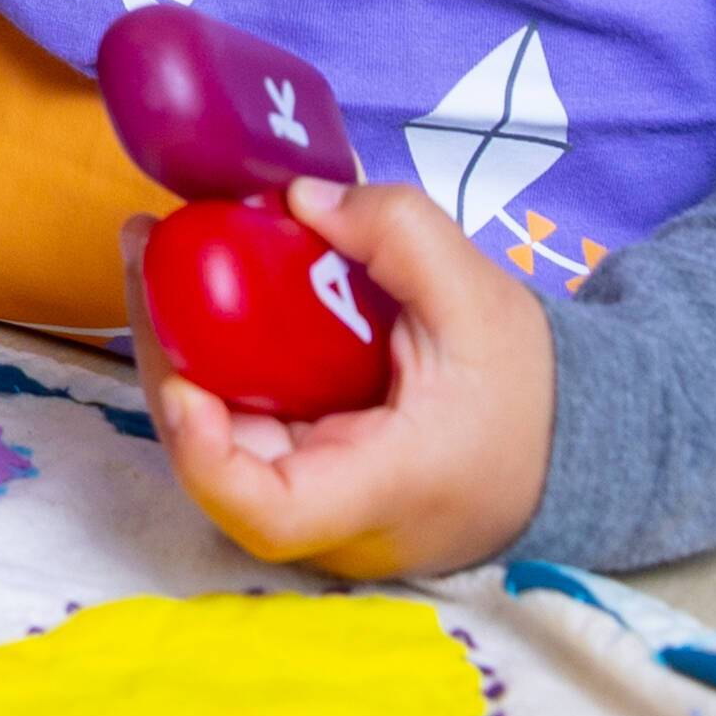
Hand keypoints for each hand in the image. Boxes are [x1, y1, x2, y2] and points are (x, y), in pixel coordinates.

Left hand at [130, 178, 558, 580]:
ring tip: (154, 250)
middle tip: (144, 250)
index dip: (204, 455)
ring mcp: (316, 501)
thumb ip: (397, 232)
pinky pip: (243, 424)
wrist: (571, 445)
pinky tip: (197, 285)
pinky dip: (213, 359)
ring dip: (176, 349)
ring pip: (218, 439)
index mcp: (384, 488)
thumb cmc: (531, 390)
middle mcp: (335, 518)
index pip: (268, 512)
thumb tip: (298, 197)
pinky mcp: (309, 474)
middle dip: (164, 356)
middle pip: (216, 461)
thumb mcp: (479, 297)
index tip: (184, 379)